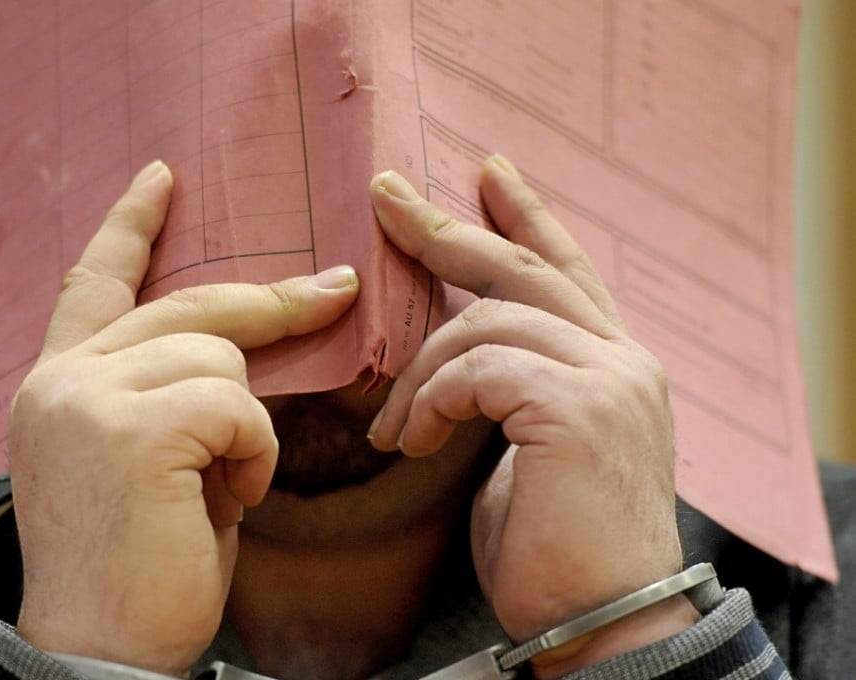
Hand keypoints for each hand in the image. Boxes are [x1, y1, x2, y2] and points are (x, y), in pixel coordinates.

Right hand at [10, 161, 358, 674]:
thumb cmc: (138, 565)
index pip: (93, 283)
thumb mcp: (147, 461)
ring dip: (245, 427)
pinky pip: (238, 407)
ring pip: (222, 358)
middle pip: (188, 307)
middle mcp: (62, 381)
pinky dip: (253, 455)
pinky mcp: (133, 430)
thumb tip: (242, 349)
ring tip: (220, 489)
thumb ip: (166, 394)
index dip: (130, 228)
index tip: (162, 179)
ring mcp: (90, 400)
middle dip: (271, 303)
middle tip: (336, 289)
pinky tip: (224, 503)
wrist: (102, 654)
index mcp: (58, 385)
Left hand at [367, 156, 695, 675]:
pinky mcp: (577, 409)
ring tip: (392, 427)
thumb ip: (513, 390)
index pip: (568, 270)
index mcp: (616, 366)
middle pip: (524, 269)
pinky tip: (414, 442)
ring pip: (486, 322)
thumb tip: (457, 361)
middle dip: (449, 229)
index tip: (489, 172)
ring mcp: (609, 380)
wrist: (602, 625)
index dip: (528, 216)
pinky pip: (478, 370)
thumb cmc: (557, 548)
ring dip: (420, 371)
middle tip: (386, 195)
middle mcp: (624, 360)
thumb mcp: (531, 451)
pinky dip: (433, 400)